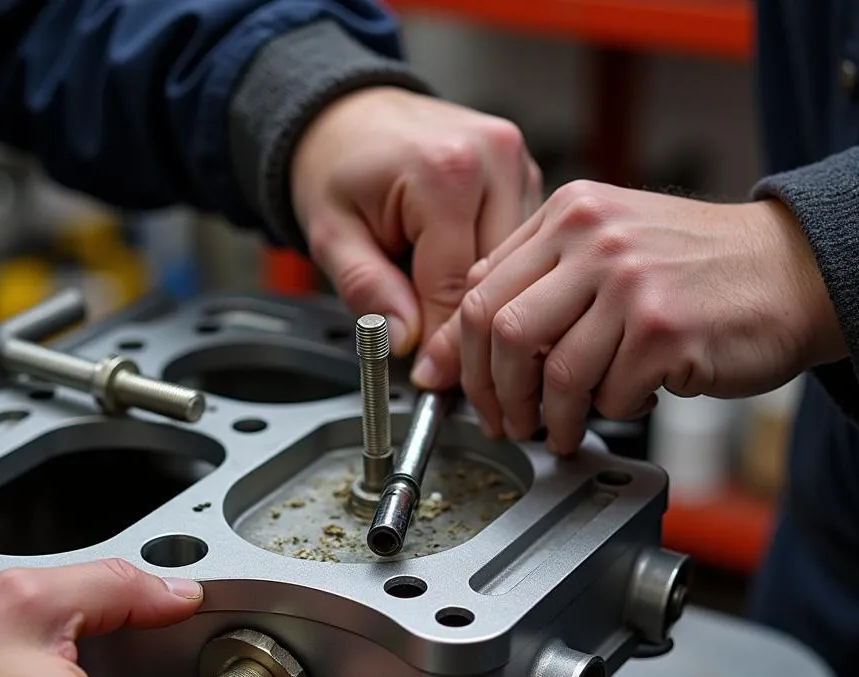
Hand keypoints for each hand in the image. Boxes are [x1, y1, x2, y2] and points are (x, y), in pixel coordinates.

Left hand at [291, 87, 540, 354]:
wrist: (351, 116)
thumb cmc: (339, 167)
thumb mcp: (332, 234)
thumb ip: (366, 289)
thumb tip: (402, 341)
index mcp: (446, 171)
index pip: (458, 286)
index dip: (445, 344)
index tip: (433, 379)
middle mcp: (495, 159)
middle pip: (500, 279)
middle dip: (471, 331)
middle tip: (445, 371)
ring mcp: (518, 164)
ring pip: (520, 268)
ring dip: (492, 304)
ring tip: (454, 331)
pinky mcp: (527, 176)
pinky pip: (521, 248)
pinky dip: (499, 277)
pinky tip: (470, 292)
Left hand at [412, 180, 844, 453]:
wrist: (790, 271)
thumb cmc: (692, 271)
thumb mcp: (606, 249)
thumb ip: (535, 284)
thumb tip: (457, 346)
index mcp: (569, 214)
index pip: (481, 290)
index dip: (461, 354)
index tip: (461, 389)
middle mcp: (595, 238)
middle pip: (502, 332)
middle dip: (494, 393)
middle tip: (506, 422)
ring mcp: (631, 282)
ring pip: (554, 372)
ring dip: (551, 418)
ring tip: (561, 431)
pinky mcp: (665, 329)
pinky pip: (607, 394)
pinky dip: (609, 411)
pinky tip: (626, 400)